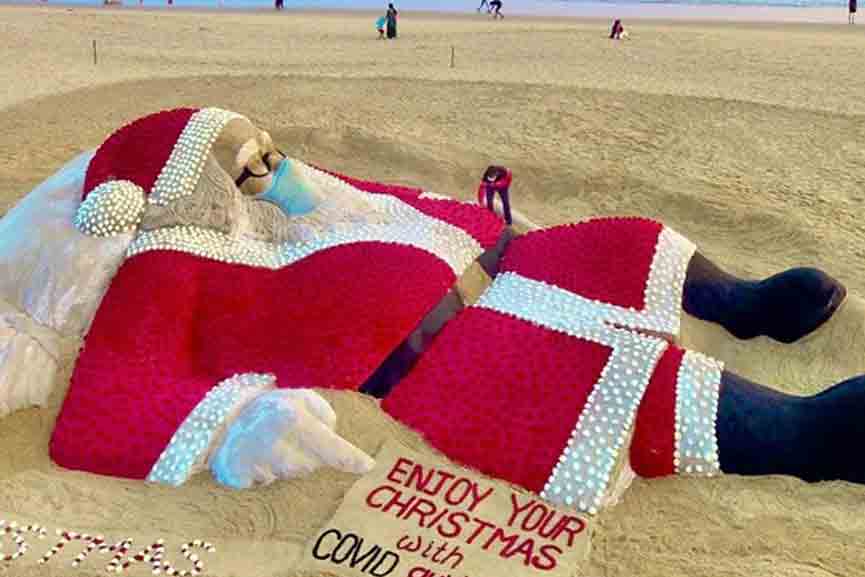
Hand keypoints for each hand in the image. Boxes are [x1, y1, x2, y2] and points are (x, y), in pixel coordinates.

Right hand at [210, 389, 374, 488]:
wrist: (224, 418)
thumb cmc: (272, 408)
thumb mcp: (301, 398)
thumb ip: (325, 416)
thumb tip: (337, 444)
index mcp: (292, 418)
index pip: (329, 444)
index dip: (350, 457)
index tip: (369, 466)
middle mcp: (274, 442)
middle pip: (310, 466)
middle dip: (308, 456)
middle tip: (293, 439)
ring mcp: (255, 463)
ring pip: (290, 476)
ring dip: (288, 464)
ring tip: (274, 446)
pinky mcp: (239, 478)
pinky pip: (268, 484)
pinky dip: (268, 474)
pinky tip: (260, 459)